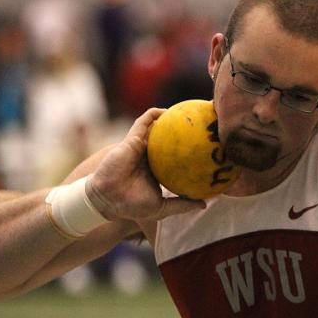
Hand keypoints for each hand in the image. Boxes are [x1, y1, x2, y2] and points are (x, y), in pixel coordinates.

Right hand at [86, 108, 205, 220]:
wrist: (107, 200)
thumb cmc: (132, 206)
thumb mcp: (162, 208)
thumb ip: (182, 205)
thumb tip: (204, 204)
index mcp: (160, 170)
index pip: (179, 157)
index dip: (192, 150)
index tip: (210, 145)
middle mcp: (152, 156)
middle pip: (172, 139)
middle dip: (186, 130)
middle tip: (206, 123)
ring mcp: (142, 147)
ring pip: (158, 127)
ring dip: (171, 117)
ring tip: (189, 109)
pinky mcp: (132, 139)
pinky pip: (143, 122)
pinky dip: (153, 114)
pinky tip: (167, 111)